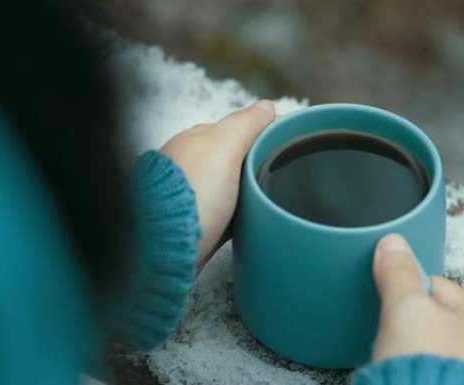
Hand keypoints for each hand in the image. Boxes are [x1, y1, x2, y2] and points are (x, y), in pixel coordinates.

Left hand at [160, 100, 274, 270]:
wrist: (169, 248)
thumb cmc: (191, 196)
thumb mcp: (223, 148)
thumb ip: (246, 124)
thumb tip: (266, 107)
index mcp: (197, 140)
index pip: (241, 128)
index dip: (270, 132)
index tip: (294, 141)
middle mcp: (194, 165)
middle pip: (241, 158)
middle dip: (264, 163)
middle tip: (290, 173)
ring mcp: (197, 194)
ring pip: (238, 186)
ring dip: (255, 190)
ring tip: (278, 195)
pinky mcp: (201, 222)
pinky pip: (231, 212)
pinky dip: (246, 213)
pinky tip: (258, 218)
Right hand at [371, 234, 463, 381]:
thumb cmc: (426, 368)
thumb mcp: (405, 309)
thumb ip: (399, 274)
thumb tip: (392, 243)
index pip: (437, 286)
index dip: (407, 286)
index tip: (387, 295)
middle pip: (436, 320)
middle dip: (410, 324)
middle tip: (388, 331)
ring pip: (434, 352)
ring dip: (413, 353)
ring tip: (393, 360)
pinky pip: (433, 376)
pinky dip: (416, 375)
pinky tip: (403, 380)